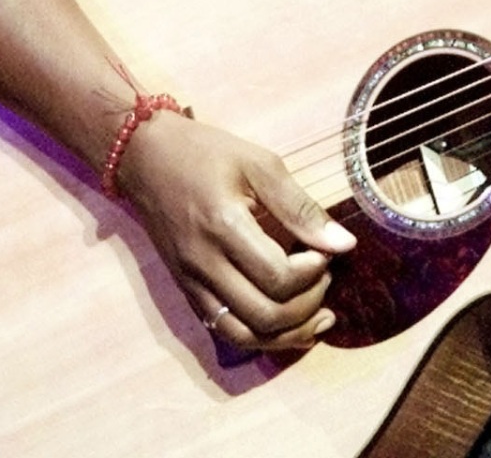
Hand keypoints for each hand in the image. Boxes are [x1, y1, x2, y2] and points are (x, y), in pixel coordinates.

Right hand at [110, 110, 355, 352]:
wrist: (145, 159)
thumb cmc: (206, 154)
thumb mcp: (260, 165)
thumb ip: (300, 208)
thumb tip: (344, 243)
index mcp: (224, 226)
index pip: (277, 276)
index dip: (313, 272)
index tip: (326, 251)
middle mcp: (204, 264)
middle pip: (264, 314)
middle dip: (307, 304)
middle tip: (324, 277)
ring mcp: (192, 283)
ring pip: (244, 335)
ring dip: (288, 334)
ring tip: (318, 314)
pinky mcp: (187, 291)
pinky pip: (225, 331)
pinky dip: (261, 336)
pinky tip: (289, 326)